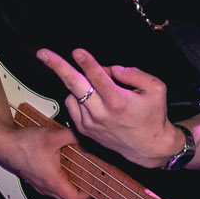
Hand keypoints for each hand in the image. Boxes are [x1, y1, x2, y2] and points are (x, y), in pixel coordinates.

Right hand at [0, 123, 89, 198]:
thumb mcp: (53, 136)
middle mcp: (45, 187)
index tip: (95, 184)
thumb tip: (88, 135)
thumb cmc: (23, 143)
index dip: (89, 196)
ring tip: (82, 173)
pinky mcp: (35, 180)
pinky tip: (67, 167)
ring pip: (60, 195)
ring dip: (72, 188)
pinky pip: (52, 188)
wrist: (3, 143)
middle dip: (83, 193)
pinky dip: (62, 183)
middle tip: (91, 179)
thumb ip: (73, 135)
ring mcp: (39, 185)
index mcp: (52, 181)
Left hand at [37, 47, 180, 169]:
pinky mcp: (84, 129)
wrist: (148, 147)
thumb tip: (113, 69)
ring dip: (79, 83)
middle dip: (58, 66)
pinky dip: (78, 96)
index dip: (87, 62)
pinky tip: (93, 97)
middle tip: (43, 53)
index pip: (98, 77)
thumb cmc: (153, 115)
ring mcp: (90, 123)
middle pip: (74, 84)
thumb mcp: (156, 89)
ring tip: (98, 85)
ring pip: (73, 93)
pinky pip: (73, 106)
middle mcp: (101, 113)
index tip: (77, 52)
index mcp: (119, 101)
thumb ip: (136, 75)